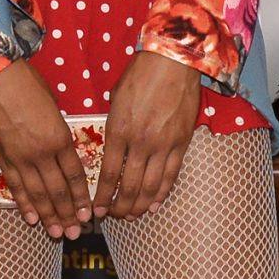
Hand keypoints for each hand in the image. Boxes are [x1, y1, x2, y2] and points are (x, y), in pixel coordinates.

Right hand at [0, 61, 89, 236]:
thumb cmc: (28, 85)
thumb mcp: (54, 107)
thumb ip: (60, 132)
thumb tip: (64, 150)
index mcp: (60, 138)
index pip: (75, 176)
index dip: (81, 198)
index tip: (88, 214)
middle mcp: (42, 153)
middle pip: (58, 191)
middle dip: (67, 215)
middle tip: (76, 233)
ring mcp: (20, 158)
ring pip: (37, 194)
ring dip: (48, 216)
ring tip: (57, 233)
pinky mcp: (1, 157)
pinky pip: (15, 186)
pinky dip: (24, 204)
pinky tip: (31, 219)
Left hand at [97, 51, 200, 218]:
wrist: (172, 61)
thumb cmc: (140, 75)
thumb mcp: (115, 100)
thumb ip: (113, 128)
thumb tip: (110, 150)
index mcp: (119, 131)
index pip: (109, 174)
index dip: (102, 197)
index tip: (97, 210)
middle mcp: (140, 143)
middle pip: (129, 187)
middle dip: (120, 207)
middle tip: (115, 216)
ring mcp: (163, 145)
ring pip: (151, 187)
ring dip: (140, 206)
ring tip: (132, 215)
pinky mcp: (181, 143)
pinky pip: (171, 176)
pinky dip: (162, 193)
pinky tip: (154, 204)